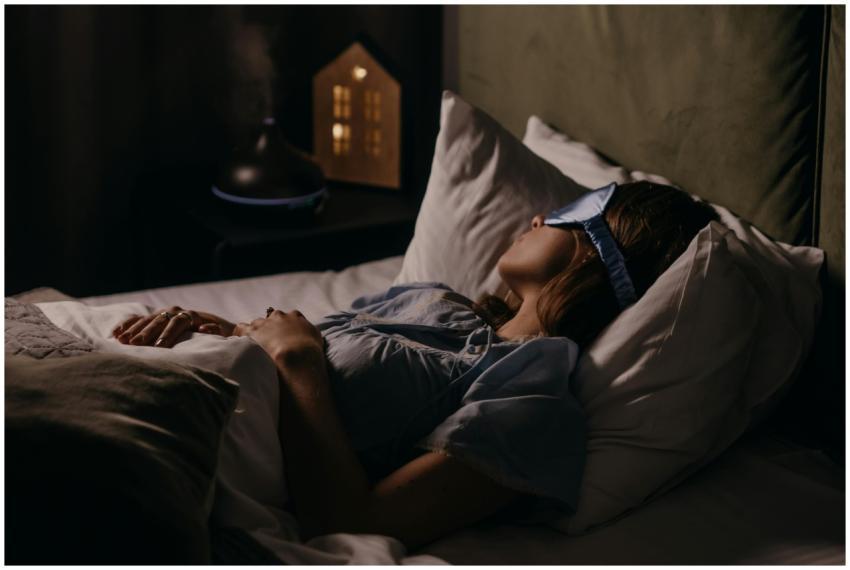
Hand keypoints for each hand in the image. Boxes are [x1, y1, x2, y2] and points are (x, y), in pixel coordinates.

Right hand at [112, 306, 236, 347]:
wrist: (207, 322)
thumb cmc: (213, 332)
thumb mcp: (217, 332)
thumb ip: (212, 330)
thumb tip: (205, 327)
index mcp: (189, 316)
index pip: (177, 324)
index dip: (167, 335)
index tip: (158, 347)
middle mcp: (174, 312)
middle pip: (158, 322)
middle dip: (146, 334)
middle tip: (135, 345)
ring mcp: (162, 313)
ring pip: (146, 320)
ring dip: (133, 330)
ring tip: (122, 341)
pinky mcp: (153, 316)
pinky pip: (137, 319)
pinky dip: (127, 325)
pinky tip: (115, 333)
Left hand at [235, 310, 325, 372]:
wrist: (297, 356)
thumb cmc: (309, 351)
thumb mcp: (315, 337)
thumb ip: (308, 331)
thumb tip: (305, 335)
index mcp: (295, 316)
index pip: (289, 317)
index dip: (286, 328)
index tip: (286, 338)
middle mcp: (278, 316)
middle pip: (272, 319)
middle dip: (271, 329)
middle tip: (273, 345)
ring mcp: (263, 323)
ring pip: (256, 324)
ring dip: (257, 333)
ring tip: (258, 348)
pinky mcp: (250, 331)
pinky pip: (241, 328)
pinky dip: (241, 335)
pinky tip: (243, 344)